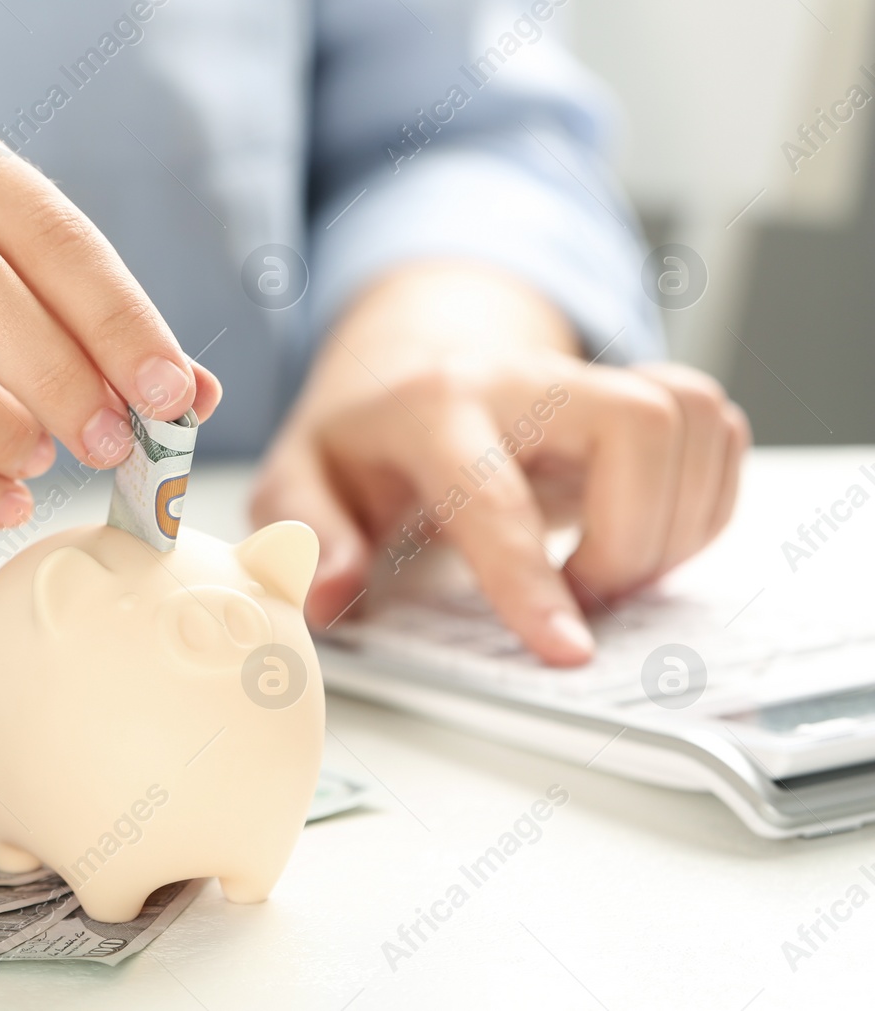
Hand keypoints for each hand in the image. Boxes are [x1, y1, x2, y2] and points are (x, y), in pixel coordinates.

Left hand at [250, 264, 748, 665]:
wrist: (405, 365)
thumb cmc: (357, 439)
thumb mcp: (298, 482)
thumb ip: (307, 537)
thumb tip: (328, 596)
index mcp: (431, 404)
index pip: (493, 492)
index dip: (531, 578)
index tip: (567, 652)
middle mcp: (524, 376)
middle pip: (637, 425)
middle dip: (631, 539)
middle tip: (582, 598)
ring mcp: (591, 376)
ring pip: (694, 423)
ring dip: (673, 524)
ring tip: (606, 574)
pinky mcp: (641, 393)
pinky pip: (719, 436)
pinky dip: (701, 506)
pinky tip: (638, 538)